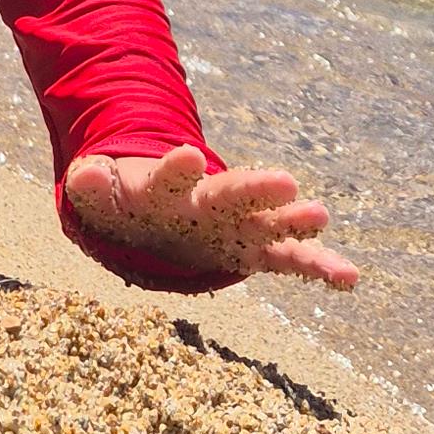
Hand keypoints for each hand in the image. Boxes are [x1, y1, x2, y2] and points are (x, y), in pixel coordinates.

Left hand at [63, 144, 357, 288]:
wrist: (156, 210)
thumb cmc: (129, 201)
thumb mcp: (102, 193)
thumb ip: (93, 183)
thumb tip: (82, 173)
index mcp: (170, 186)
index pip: (172, 174)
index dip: (175, 167)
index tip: (185, 155)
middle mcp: (211, 199)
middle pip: (231, 192)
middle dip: (254, 188)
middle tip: (283, 180)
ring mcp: (237, 223)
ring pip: (268, 220)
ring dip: (291, 218)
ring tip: (319, 215)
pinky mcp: (253, 250)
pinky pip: (289, 261)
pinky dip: (319, 267)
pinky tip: (350, 278)